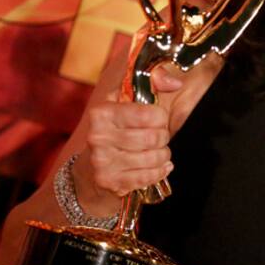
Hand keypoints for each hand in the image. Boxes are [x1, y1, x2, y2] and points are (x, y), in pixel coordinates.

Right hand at [74, 66, 183, 212]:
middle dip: (163, 138)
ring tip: (157, 152)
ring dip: (163, 155)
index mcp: (102, 113)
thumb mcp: (127, 100)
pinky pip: (149, 177)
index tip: (157, 119)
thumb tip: (176, 83)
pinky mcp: (110, 182)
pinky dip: (160, 171)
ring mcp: (102, 162)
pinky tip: (158, 166)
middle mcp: (98, 137)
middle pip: (154, 138)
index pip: (150, 114)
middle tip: (158, 137)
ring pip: (154, 158)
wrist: (88, 171)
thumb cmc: (115, 130)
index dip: (161, 118)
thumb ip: (153, 82)